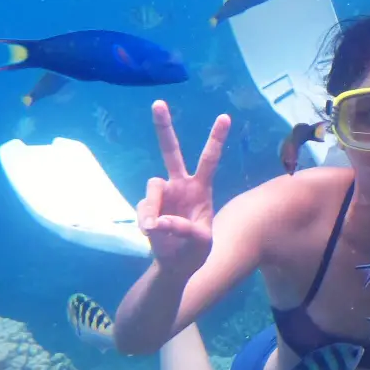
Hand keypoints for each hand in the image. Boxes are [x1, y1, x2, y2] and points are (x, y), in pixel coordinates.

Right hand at [137, 102, 230, 274]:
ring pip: (153, 188)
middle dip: (164, 128)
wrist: (176, 266)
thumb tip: (157, 222)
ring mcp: (162, 195)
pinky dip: (147, 222)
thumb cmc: (196, 250)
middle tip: (158, 103)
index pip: (209, 159)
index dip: (216, 139)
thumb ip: (184, 230)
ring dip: (152, 207)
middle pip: (170, 152)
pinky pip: (144, 210)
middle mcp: (180, 185)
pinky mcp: (147, 207)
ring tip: (154, 229)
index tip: (225, 116)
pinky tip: (152, 234)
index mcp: (201, 188)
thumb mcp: (201, 242)